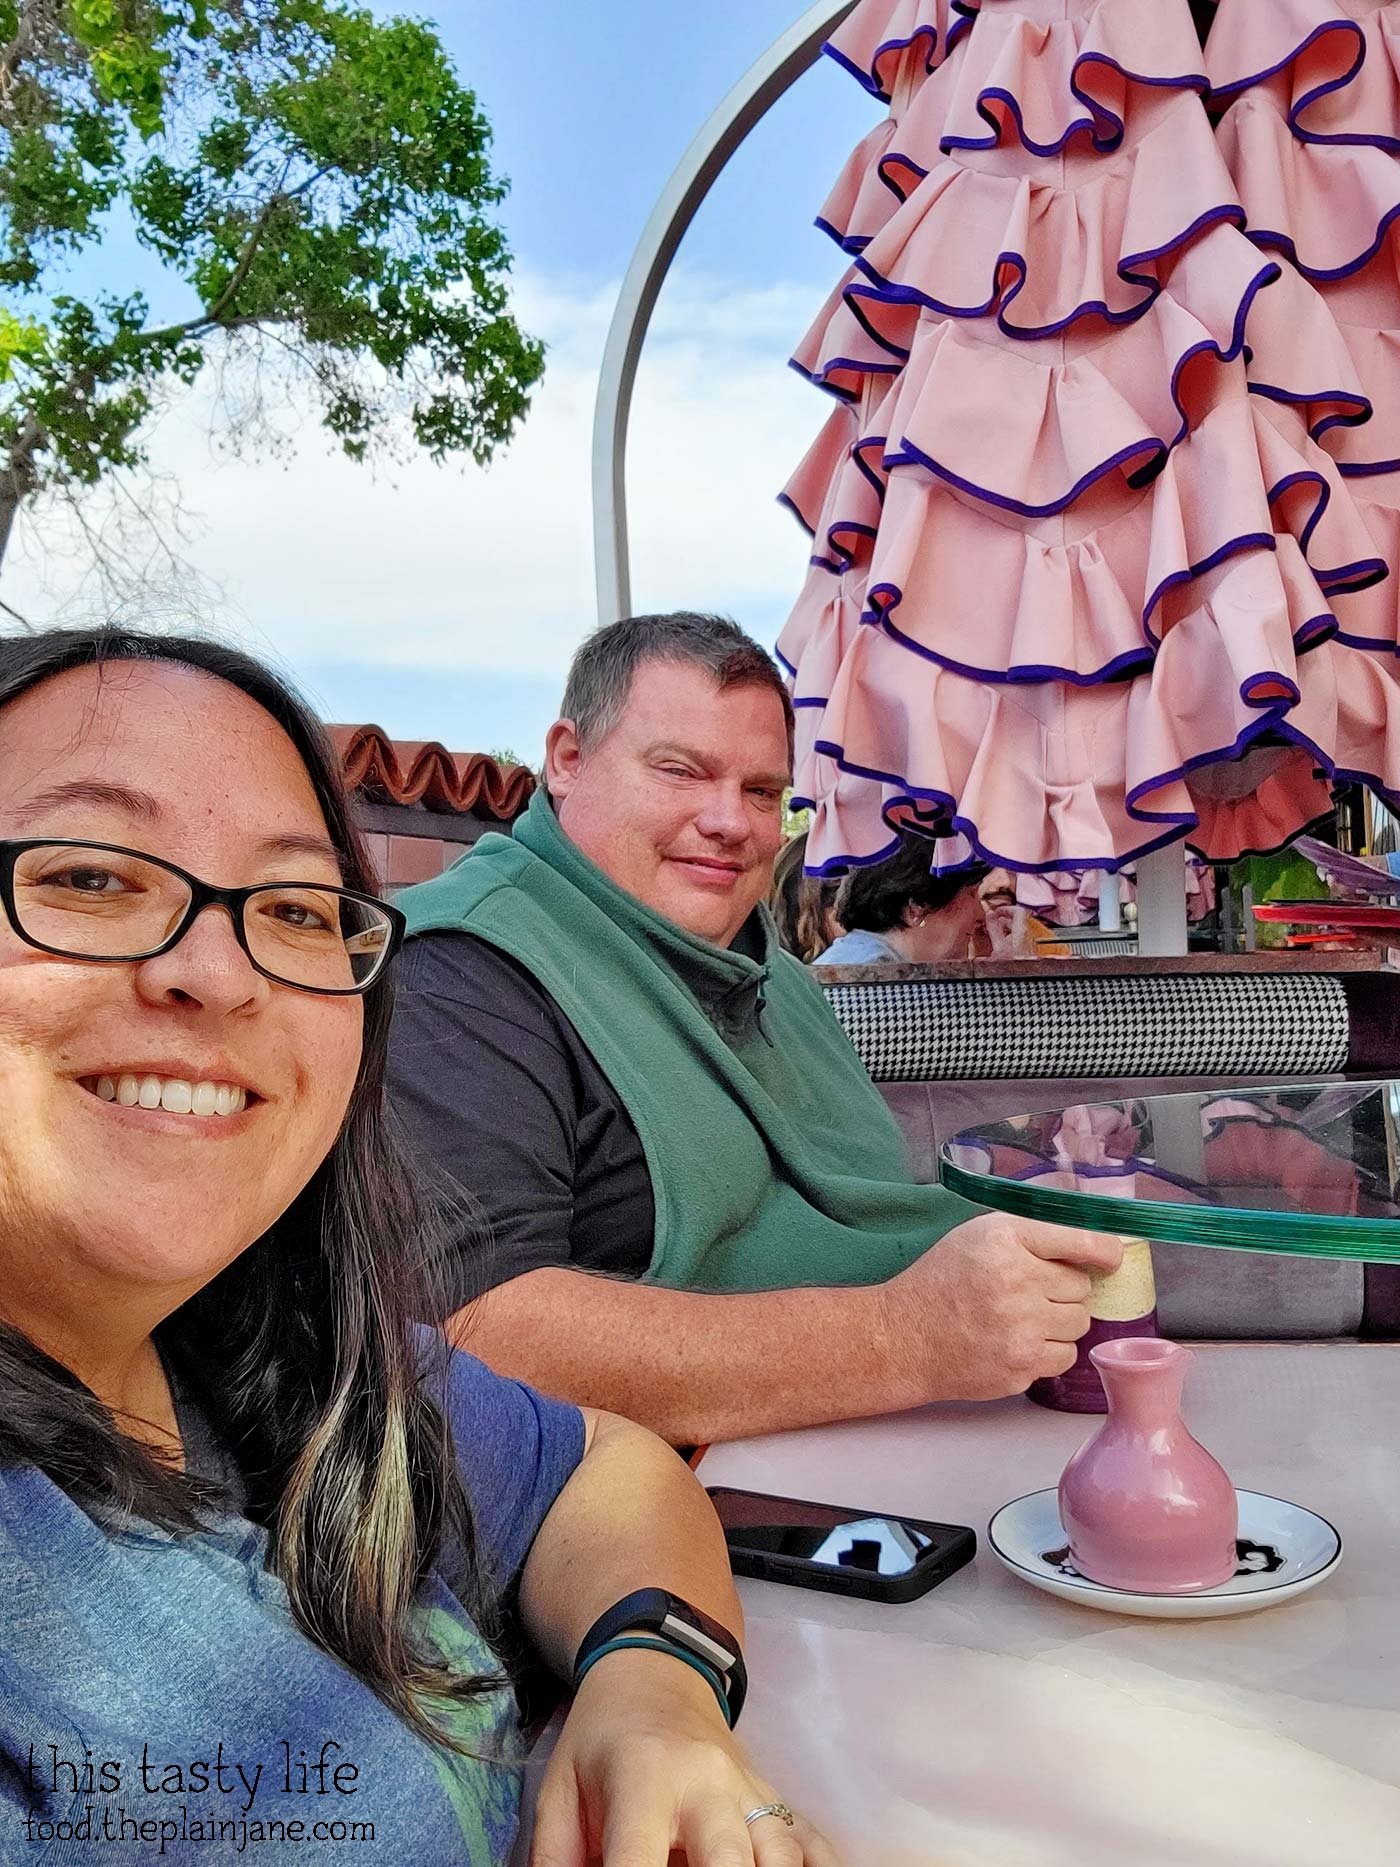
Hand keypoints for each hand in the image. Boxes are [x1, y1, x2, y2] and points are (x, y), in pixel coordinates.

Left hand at [530, 1648, 839, 1865]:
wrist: (656, 1675)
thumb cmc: (600, 1743)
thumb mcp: (559, 1791)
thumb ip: (554, 1860)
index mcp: (644, 1779)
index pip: (636, 1859)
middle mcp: (707, 1784)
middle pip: (728, 1861)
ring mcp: (751, 1790)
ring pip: (780, 1856)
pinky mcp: (778, 1800)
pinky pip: (815, 1844)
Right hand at [876, 1213, 1123, 1404]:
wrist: (906, 1337)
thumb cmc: (944, 1280)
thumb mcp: (979, 1234)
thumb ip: (1032, 1234)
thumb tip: (1094, 1244)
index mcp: (1006, 1241)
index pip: (1081, 1242)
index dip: (1105, 1251)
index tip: (1112, 1257)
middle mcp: (1017, 1282)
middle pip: (1081, 1288)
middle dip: (1063, 1289)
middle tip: (1030, 1290)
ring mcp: (1021, 1330)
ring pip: (1079, 1323)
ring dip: (1059, 1320)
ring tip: (1023, 1317)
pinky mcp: (1022, 1368)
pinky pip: (1065, 1356)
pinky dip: (1049, 1349)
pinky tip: (1019, 1340)